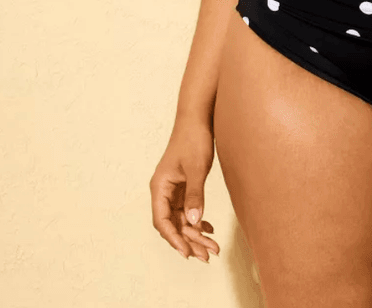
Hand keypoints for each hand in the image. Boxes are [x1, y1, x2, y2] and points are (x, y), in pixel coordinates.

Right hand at [150, 117, 220, 261]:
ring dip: (195, 233)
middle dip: (189, 240)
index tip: (187, 252)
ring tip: (212, 248)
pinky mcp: (184, 185)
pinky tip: (210, 229)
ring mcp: (174, 188)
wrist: (198, 117)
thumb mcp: (196, 167)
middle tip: (207, 255)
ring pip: (182, 218)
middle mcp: (163, 190)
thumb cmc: (193, 138)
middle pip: (173, 223)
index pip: (162, 221)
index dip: (173, 239)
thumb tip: (193, 222)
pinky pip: (188, 209)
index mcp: (159, 187)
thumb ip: (195, 194)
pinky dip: (198, 220)